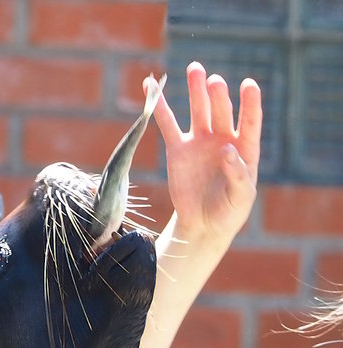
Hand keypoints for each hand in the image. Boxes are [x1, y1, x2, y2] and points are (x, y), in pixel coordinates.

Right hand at [148, 62, 261, 247]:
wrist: (203, 224)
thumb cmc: (230, 211)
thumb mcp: (241, 197)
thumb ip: (238, 174)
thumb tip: (228, 149)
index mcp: (245, 147)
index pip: (250, 120)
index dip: (250, 103)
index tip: (248, 85)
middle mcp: (223, 138)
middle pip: (221, 110)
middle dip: (217, 96)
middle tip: (213, 82)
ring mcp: (199, 141)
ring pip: (199, 110)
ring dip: (197, 90)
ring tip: (195, 69)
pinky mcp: (177, 150)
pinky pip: (167, 125)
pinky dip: (159, 106)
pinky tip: (151, 86)